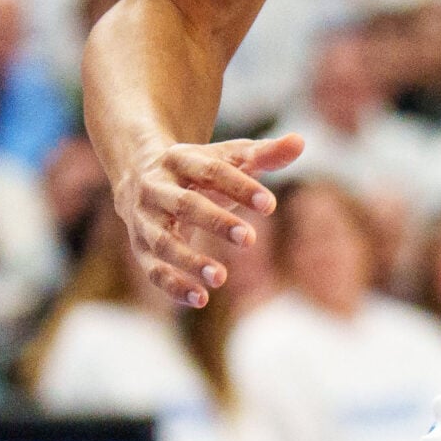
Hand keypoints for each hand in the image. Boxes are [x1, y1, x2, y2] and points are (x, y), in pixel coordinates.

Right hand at [115, 134, 301, 306]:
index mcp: (180, 159)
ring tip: (221, 277)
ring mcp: (144, 220)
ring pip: (163, 242)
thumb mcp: (228, 156)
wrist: (140, 174)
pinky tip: (201, 299)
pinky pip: (153, 270)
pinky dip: (174, 286)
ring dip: (190, 261)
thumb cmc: (200, 168)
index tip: (270, 205)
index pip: (212, 172)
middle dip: (217, 222)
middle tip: (250, 240)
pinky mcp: (140, 248)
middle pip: (185, 205)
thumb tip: (300, 142)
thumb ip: (265, 153)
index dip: (241, 187)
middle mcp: (156, 189)